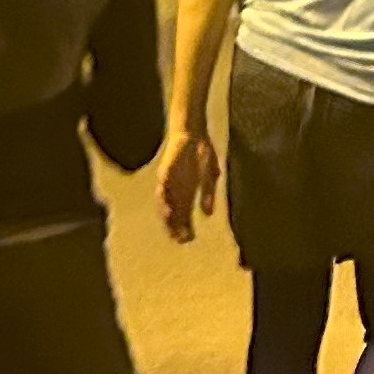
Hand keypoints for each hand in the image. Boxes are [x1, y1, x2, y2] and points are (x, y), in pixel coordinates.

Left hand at [157, 127, 220, 243]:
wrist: (192, 132)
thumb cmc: (202, 153)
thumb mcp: (211, 174)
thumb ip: (209, 193)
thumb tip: (208, 214)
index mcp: (188, 193)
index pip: (184, 215)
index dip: (185, 227)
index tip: (190, 239)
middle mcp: (176, 191)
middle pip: (173, 214)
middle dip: (175, 228)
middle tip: (181, 240)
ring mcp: (169, 183)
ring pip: (165, 204)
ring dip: (168, 218)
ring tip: (173, 230)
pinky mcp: (164, 173)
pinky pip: (162, 189)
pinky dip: (164, 201)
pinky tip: (168, 210)